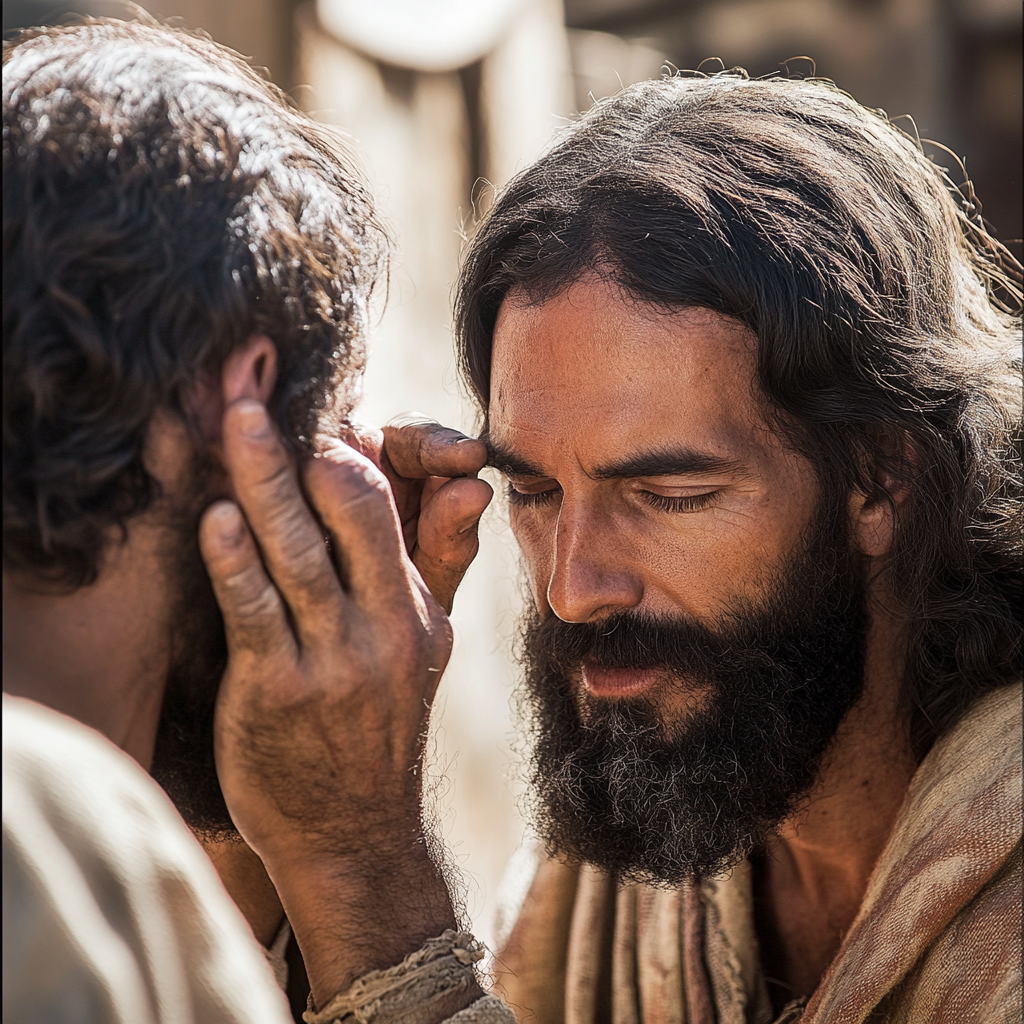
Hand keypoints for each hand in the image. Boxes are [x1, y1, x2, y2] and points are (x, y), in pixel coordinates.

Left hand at [200, 399, 469, 1004]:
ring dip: (262, 477)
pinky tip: (217, 517)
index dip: (366, 449)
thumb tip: (472, 486)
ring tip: (235, 420)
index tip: (323, 417)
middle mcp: (386, 624)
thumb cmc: (380, 725)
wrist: (356, 831)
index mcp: (418, 606)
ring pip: (298, 547)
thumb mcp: (428, 643)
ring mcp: (334, 656)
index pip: (404, 504)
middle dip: (312, 445)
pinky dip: (235, 557)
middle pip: (357, 509)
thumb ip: (440, 559)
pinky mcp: (278, 688)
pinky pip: (254, 608)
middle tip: (263, 396)